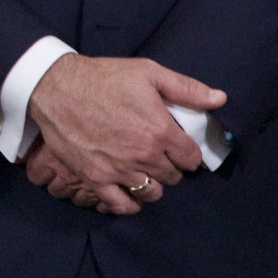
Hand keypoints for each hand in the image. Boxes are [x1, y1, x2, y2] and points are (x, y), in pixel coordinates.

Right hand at [26, 54, 224, 214]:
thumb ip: (186, 88)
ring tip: (144, 171)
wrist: (57, 87)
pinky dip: (130, 204)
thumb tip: (220, 99)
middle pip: (173, 177)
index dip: (187, 152)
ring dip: (153, 184)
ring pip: (152, 193)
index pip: (191, 158)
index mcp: (160, 131)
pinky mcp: (96, 179)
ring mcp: (119, 171)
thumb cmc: (104, 77)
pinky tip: (130, 193)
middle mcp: (144, 156)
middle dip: (170, 166)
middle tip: (159, 155)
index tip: (178, 146)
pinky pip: (122, 205)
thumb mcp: (148, 72)